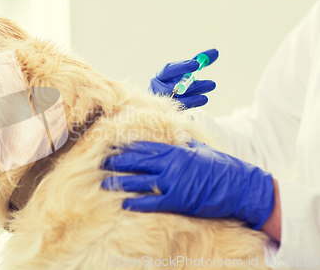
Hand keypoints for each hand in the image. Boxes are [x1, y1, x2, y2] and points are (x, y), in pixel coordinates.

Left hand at [101, 140, 274, 229]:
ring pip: (139, 180)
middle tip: (100, 161)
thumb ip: (183, 143)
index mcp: (175, 150)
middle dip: (117, 161)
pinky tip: (124, 203)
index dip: (125, 146)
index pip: (144, 146)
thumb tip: (174, 135)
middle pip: (136, 161)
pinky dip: (137, 202)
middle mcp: (170, 164)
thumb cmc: (220, 166)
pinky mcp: (177, 200)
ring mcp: (173, 182)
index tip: (111, 145)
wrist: (240, 185)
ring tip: (103, 183)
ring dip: (120, 182)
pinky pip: (152, 202)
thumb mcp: (200, 149)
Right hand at [149, 49, 217, 107]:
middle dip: (192, 83)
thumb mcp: (187, 71)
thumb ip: (199, 61)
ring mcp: (163, 102)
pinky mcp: (170, 112)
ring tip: (210, 88)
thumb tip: (216, 51)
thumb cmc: (178, 82)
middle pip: (174, 87)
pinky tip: (203, 99)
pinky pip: (181, 108)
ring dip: (195, 94)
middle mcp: (159, 89)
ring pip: (179, 98)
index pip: (169, 70)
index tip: (197, 64)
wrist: (169, 101)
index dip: (181, 67)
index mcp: (160, 76)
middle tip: (211, 81)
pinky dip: (193, 102)